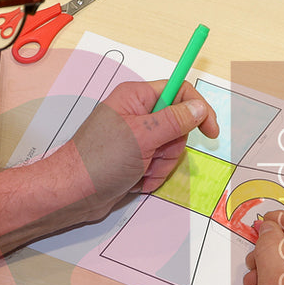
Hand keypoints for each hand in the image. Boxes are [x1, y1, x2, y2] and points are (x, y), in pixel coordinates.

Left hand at [63, 79, 219, 221]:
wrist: (73, 193)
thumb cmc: (99, 160)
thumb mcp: (142, 137)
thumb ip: (175, 120)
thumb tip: (200, 107)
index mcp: (136, 97)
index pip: (179, 91)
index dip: (198, 108)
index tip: (210, 131)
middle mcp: (137, 114)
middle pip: (179, 124)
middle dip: (172, 147)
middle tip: (154, 155)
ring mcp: (136, 137)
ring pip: (171, 147)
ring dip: (162, 165)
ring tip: (141, 172)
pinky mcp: (136, 157)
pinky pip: (160, 163)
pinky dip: (153, 175)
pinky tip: (137, 180)